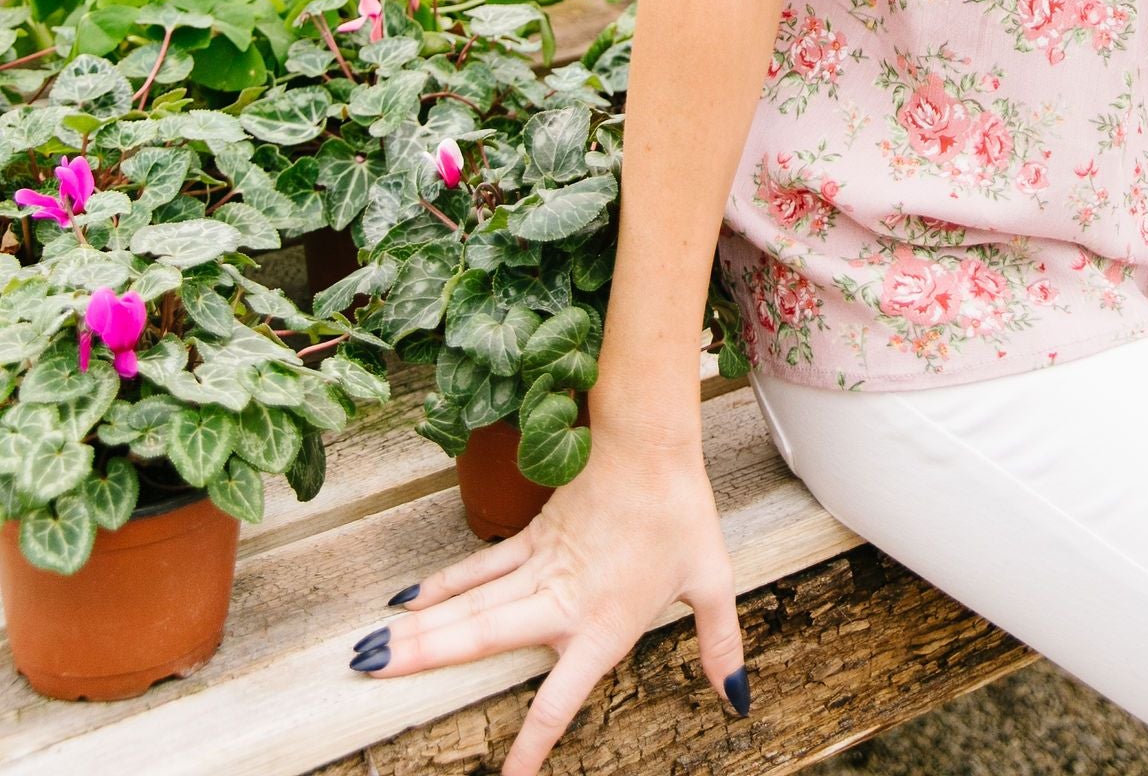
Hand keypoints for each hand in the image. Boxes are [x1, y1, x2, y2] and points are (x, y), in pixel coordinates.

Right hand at [362, 432, 746, 775]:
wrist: (652, 442)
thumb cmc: (682, 514)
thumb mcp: (712, 582)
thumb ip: (720, 646)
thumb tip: (737, 698)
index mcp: (602, 627)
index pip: (558, 700)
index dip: (532, 745)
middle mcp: (559, 602)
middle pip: (481, 638)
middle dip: (424, 660)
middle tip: (369, 677)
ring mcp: (539, 567)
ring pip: (468, 605)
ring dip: (418, 629)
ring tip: (369, 651)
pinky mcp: (532, 537)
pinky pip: (479, 569)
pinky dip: (442, 586)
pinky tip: (407, 602)